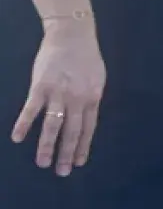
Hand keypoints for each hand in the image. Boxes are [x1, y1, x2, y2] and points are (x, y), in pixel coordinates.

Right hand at [11, 21, 104, 175]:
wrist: (72, 35)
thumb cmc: (86, 57)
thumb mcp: (97, 80)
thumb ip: (90, 99)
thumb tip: (87, 116)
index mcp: (92, 99)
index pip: (88, 129)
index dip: (82, 147)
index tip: (78, 163)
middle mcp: (77, 100)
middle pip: (72, 131)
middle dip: (66, 153)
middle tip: (61, 172)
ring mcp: (59, 93)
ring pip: (53, 125)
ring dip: (47, 145)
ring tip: (42, 163)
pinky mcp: (41, 86)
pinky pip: (32, 109)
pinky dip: (24, 124)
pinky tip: (18, 138)